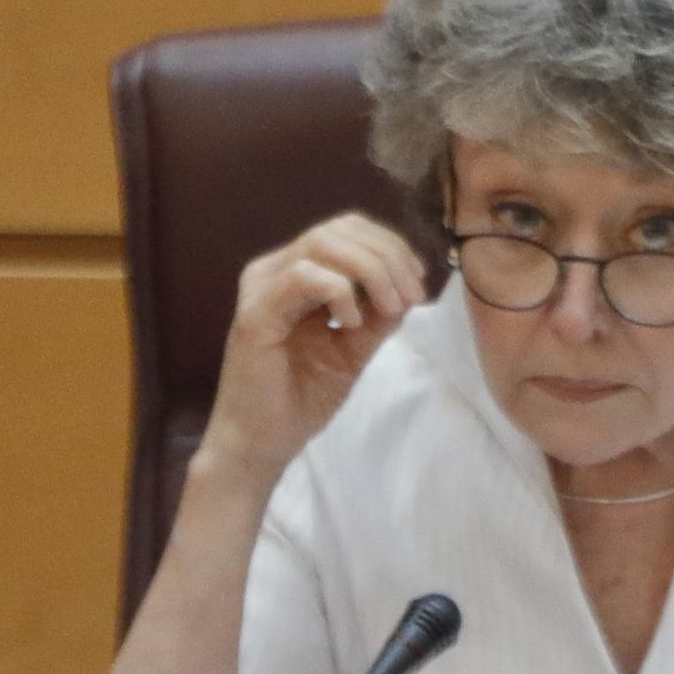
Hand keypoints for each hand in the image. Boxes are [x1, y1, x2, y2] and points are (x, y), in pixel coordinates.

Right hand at [199, 213, 432, 485]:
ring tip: (390, 308)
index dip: (389, 246)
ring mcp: (260, 289)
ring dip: (370, 270)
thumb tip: (411, 286)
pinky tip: (352, 323)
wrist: (261, 444)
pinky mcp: (255, 314)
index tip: (418, 282)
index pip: (344, 231)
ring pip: (321, 243)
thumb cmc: (300, 398)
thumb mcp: (353, 349)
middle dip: (387, 255)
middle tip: (412, 296)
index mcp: (293, 274)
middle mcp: (272, 272)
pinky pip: (303, 277)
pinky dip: (339, 292)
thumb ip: (378, 315)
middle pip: (337, 229)